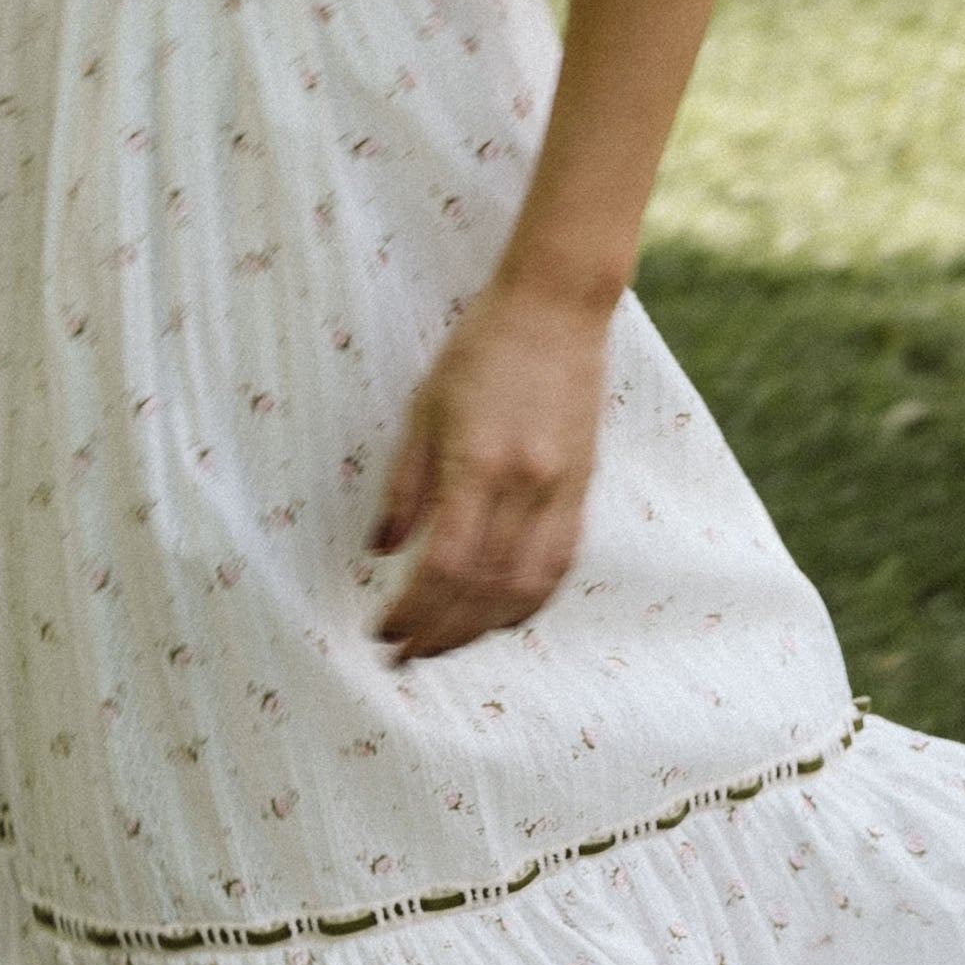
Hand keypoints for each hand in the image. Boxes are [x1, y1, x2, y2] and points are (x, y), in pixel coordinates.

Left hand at [368, 271, 612, 662]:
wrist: (557, 308)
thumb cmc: (479, 349)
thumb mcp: (423, 408)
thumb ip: (404, 486)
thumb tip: (381, 552)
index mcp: (478, 462)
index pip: (447, 564)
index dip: (414, 610)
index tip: (383, 631)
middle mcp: (525, 485)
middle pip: (486, 587)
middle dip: (442, 633)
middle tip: (405, 655)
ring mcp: (562, 489)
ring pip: (528, 586)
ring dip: (484, 627)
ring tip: (445, 644)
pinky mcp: (583, 487)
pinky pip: (560, 563)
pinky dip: (529, 600)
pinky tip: (500, 617)